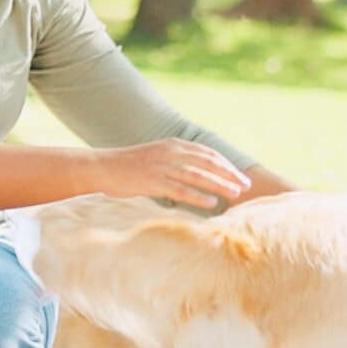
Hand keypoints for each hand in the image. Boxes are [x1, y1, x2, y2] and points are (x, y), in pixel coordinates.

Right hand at [87, 139, 249, 210]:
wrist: (100, 167)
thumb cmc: (126, 166)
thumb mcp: (154, 156)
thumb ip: (174, 161)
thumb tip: (195, 174)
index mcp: (172, 144)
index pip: (207, 153)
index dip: (226, 165)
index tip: (240, 176)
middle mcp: (169, 153)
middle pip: (207, 163)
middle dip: (229, 174)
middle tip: (246, 186)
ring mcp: (161, 167)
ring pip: (198, 175)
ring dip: (219, 185)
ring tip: (236, 194)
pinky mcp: (152, 181)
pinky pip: (180, 189)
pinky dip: (197, 196)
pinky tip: (211, 203)